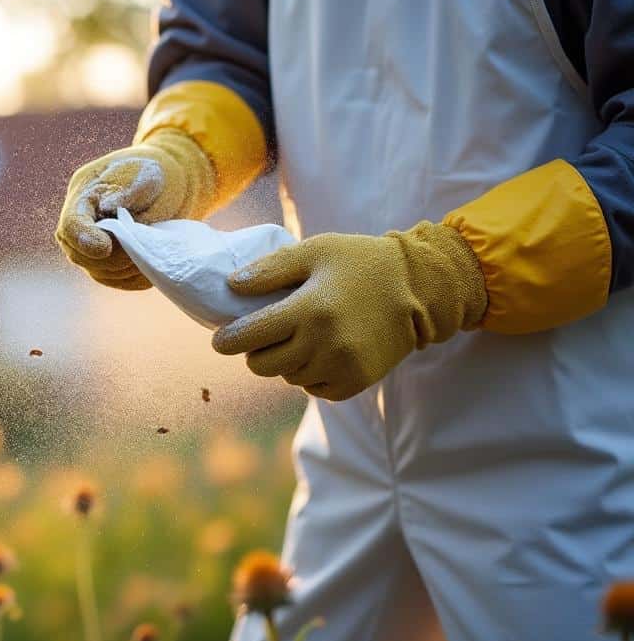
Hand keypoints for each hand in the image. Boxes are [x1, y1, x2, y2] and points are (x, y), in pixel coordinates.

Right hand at [55, 129, 215, 289]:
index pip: (71, 225)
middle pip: (80, 255)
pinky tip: (153, 263)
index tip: (105, 247)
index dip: (84, 239)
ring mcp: (92, 247)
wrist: (168, 180)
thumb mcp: (145, 173)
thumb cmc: (154, 171)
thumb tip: (108, 207)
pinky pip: (116, 280)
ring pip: (99, 272)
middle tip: (143, 242)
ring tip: (152, 247)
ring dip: (127, 267)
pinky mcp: (108, 263)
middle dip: (112, 256)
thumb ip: (127, 190)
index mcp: (83, 196)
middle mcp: (81, 225)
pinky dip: (135, 277)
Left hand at [211, 222, 486, 400]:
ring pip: (288, 377)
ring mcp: (342, 366)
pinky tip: (319, 353)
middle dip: (255, 351)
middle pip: (263, 365)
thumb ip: (271, 268)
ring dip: (284, 362)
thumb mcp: (315, 251)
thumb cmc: (360, 263)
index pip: (249, 336)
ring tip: (299, 337)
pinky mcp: (356, 381)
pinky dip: (309, 375)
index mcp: (309, 309)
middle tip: (264, 334)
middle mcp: (324, 344)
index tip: (221, 339)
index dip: (227, 340)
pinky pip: (314, 389)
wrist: (418, 288)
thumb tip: (231, 286)